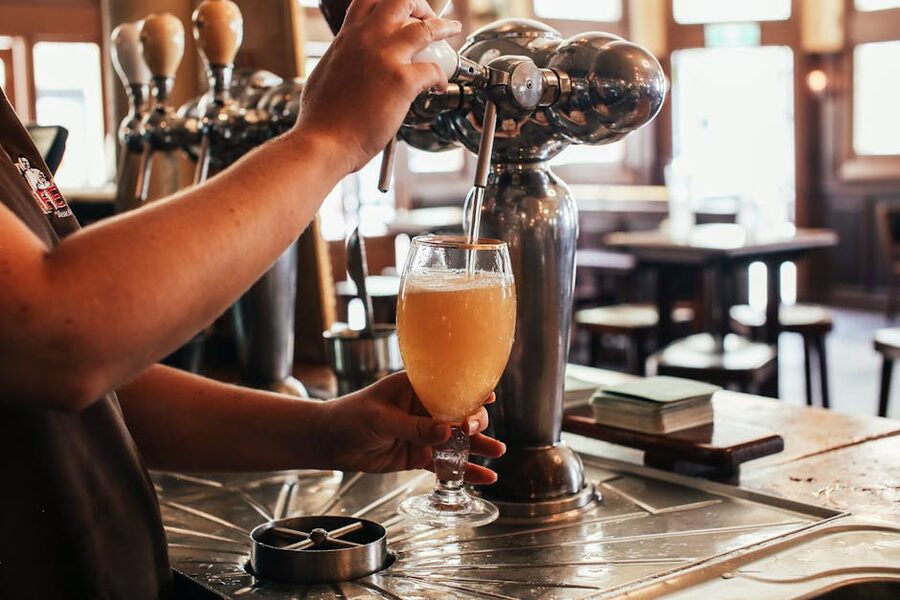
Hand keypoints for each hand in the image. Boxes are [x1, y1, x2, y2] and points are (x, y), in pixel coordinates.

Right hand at [292, 0, 460, 172]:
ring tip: (452, 32)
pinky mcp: (402, 81)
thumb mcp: (326, 71)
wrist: (323, 141)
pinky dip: (442, 77)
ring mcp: (386, 58)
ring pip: (426, 28)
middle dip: (421, 6)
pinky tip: (440, 86)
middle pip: (401, 2)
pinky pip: (434, 70)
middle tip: (428, 18)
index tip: (403, 11)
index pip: (371, 0)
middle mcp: (367, 39)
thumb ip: (343, 58)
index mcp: (348, 37)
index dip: (391, 2)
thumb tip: (350, 59)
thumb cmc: (321, 118)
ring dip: (444, 28)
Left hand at [315, 372, 504, 483]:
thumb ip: (413, 427)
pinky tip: (484, 478)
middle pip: (459, 412)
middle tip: (474, 430)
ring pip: (457, 439)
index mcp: (415, 387)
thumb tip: (445, 432)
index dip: (470, 391)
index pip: (449, 386)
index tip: (487, 398)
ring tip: (498, 453)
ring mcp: (424, 432)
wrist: (330, 441)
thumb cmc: (350, 417)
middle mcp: (424, 408)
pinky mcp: (419, 454)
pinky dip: (464, 470)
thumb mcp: (381, 418)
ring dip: (478, 446)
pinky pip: (445, 463)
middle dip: (473, 421)